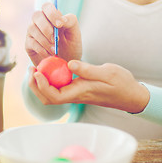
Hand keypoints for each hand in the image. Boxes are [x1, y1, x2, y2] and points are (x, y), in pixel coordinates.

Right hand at [25, 2, 81, 64]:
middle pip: (36, 15)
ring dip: (45, 40)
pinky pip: (31, 43)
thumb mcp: (75, 34)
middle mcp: (39, 22)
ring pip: (32, 29)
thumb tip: (62, 19)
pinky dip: (41, 49)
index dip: (52, 13)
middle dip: (46, 27)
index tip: (60, 25)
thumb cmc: (70, 47)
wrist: (65, 64)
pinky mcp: (28, 45)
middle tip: (55, 39)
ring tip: (55, 50)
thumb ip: (71, 22)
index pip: (47, 6)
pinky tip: (49, 55)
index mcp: (51, 17)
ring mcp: (32, 33)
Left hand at [29, 60, 149, 112]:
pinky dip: (48, 80)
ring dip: (39, 84)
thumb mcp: (107, 73)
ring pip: (50, 95)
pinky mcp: (75, 90)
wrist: (129, 95)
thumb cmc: (121, 84)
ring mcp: (73, 94)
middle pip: (47, 98)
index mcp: (79, 93)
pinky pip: (57, 88)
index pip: (54, 96)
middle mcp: (73, 96)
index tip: (37, 71)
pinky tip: (48, 68)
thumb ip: (87, 69)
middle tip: (31, 68)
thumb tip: (69, 64)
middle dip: (35, 85)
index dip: (42, 85)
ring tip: (36, 68)